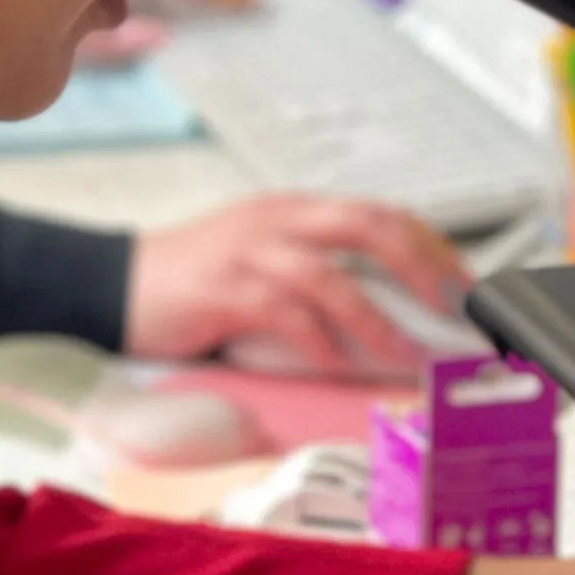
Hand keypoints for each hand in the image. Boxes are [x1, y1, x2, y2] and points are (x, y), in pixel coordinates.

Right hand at [124, 195, 465, 375]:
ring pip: (332, 276)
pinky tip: (337, 364)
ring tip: (407, 354)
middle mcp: (277, 220)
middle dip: (422, 267)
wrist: (109, 283)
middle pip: (369, 226)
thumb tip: (385, 313)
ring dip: (378, 320)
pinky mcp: (224, 289)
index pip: (378, 214)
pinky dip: (319, 342)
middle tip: (455, 309)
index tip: (465, 286)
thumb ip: (313, 273)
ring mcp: (250, 251)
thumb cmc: (191, 281)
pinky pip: (286, 314)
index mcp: (292, 210)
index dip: (429, 247)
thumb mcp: (259, 259)